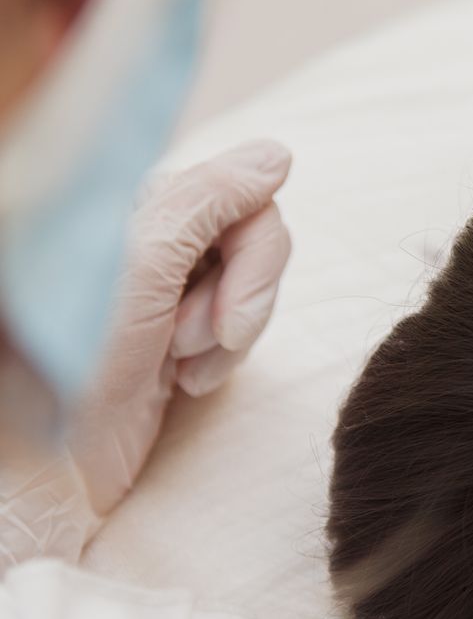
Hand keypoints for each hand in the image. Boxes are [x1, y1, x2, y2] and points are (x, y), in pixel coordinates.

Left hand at [66, 139, 292, 515]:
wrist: (49, 463)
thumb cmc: (76, 363)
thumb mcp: (144, 265)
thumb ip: (210, 199)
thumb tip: (277, 155)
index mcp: (132, 206)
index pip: (240, 194)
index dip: (254, 255)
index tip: (230, 320)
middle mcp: (150, 237)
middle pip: (255, 237)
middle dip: (241, 300)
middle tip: (191, 346)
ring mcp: (165, 287)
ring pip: (254, 283)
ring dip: (230, 335)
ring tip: (180, 369)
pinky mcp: (176, 334)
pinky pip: (239, 326)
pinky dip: (224, 359)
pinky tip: (184, 385)